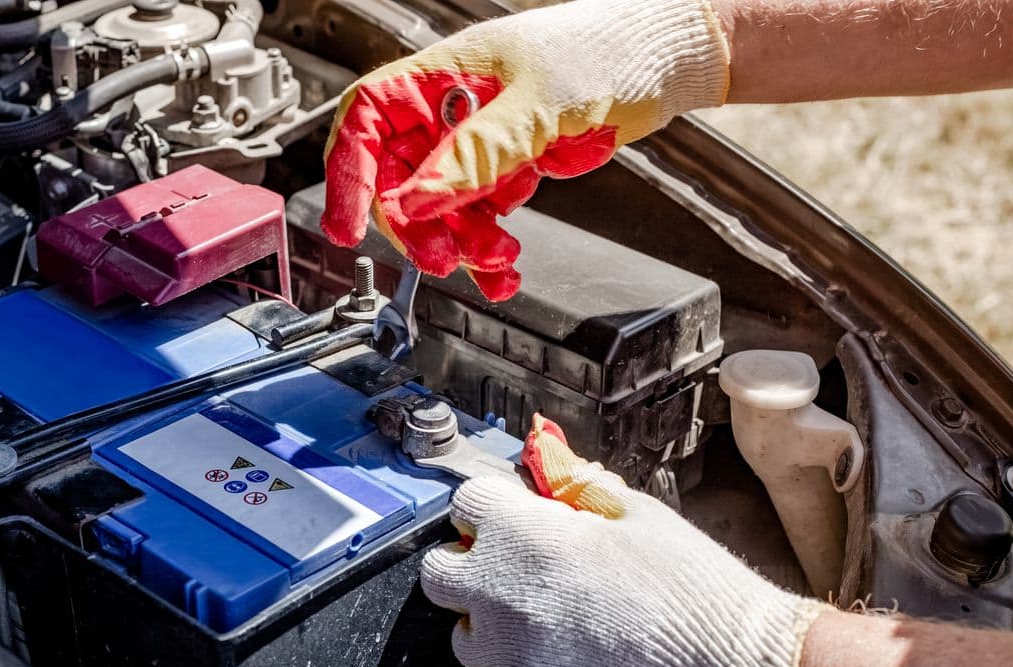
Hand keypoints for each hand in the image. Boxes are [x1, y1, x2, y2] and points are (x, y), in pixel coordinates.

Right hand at [321, 0, 729, 300]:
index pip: (367, 120)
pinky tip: (503, 269)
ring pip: (440, 209)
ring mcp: (478, 142)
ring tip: (496, 260)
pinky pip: (478, 219)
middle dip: (417, 226)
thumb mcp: (536, 106)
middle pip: (400, 178)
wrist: (664, 63)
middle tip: (442, 257)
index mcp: (440, 74)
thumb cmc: (606, 50)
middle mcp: (449, 110)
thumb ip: (475, 155)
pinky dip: (487, 250)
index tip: (349, 225)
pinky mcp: (506, 169)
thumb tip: (416, 200)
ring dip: (460, 244)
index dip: (349, 173)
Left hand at [420, 423, 824, 666]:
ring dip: (491, 629)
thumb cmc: (699, 593)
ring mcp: (508, 655)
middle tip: (515, 574)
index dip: (492, 509)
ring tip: (546, 629)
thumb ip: (580, 489)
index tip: (510, 518)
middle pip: (439, 572)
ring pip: (463, 637)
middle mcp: (501, 592)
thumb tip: (552, 469)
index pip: (466, 503)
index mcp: (524, 533)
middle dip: (471, 566)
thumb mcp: (640, 514)